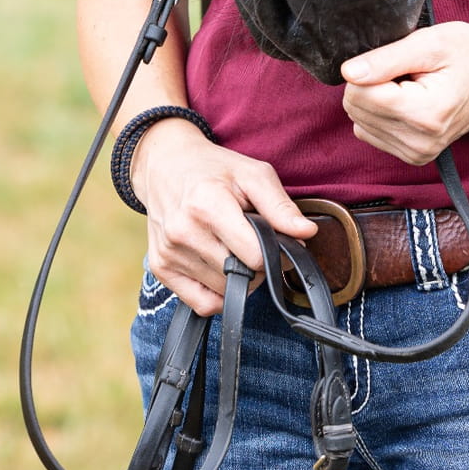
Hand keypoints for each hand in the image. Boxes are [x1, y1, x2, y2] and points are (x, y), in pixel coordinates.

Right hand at [130, 118, 315, 313]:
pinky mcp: (161, 268)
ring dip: (238, 279)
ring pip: (223, 292)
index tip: (276, 240)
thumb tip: (307, 233)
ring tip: (234, 248)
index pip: (254, 256)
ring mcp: (170, 253)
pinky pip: (201, 304)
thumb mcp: (252, 174)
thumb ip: (280, 206)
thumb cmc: (214, 169)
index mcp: (208, 205)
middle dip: (257, 265)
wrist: (165, 165)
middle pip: (240, 275)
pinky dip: (219, 295)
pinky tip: (221, 269)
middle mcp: (184, 232)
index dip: (275, 253)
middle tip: (255, 242)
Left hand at [341, 22, 468, 164]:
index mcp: (425, 114)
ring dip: (378, 99)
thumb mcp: (429, 43)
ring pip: (359, 122)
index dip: (370, 69)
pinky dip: (382, 114)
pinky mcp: (413, 156)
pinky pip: (371, 133)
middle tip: (407, 73)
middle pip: (356, 109)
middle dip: (373, 84)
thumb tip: (348, 73)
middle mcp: (419, 142)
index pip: (359, 94)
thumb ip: (385, 59)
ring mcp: (417, 153)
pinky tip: (407, 100)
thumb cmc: (467, 52)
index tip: (400, 62)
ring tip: (410, 86)